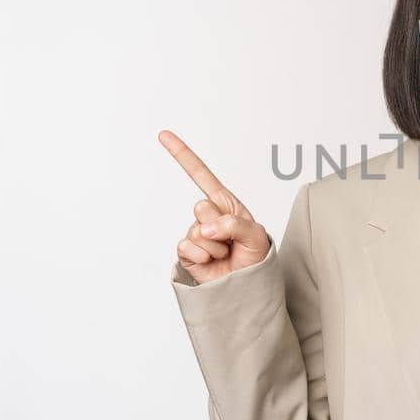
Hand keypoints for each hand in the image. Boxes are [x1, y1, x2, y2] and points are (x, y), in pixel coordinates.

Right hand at [159, 130, 271, 283]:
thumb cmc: (255, 257)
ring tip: (226, 254)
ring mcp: (196, 233)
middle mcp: (208, 215)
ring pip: (197, 231)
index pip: (201, 175)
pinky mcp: (187, 252)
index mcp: (224, 203)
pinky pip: (188, 247)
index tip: (163, 135)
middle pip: (201, 207)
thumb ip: (234, 224)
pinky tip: (213, 261)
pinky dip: (203, 256)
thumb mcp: (256, 235)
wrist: (247, 284)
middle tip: (232, 241)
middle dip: (220, 226)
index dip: (182, 154)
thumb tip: (206, 228)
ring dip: (216, 246)